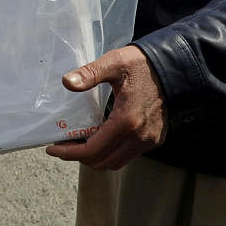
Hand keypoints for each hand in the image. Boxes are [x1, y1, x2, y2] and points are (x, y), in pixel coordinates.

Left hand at [45, 45, 167, 169]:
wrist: (173, 68)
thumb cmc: (141, 64)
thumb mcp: (114, 63)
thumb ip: (90, 73)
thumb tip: (67, 82)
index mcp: (127, 120)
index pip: (93, 150)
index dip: (69, 153)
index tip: (53, 149)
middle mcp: (139, 136)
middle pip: (102, 162)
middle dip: (79, 157)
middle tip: (62, 146)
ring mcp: (149, 140)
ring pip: (116, 162)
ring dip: (95, 157)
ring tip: (78, 144)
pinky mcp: (154, 139)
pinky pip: (127, 155)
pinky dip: (110, 152)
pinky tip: (99, 138)